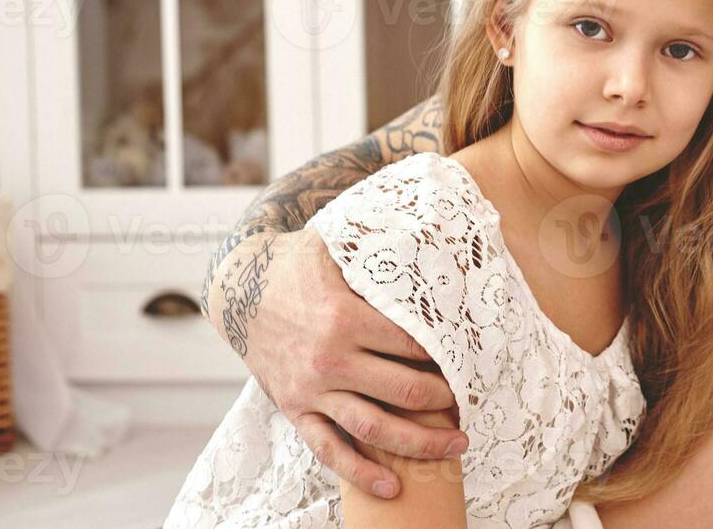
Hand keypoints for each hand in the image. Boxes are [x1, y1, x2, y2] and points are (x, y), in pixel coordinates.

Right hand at [239, 229, 468, 497]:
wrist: (238, 290)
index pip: (413, 345)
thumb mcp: (338, 244)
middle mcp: (331, 358)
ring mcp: (312, 389)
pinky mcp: (296, 409)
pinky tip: (392, 488)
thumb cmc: (299, 263)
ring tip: (457, 447)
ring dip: (420, 443)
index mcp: (346, 317)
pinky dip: (361, 473)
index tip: (474, 359)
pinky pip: (329, 450)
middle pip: (403, 391)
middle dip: (446, 400)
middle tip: (473, 402)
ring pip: (373, 428)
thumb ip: (382, 244)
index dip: (448, 355)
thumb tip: (436, 224)